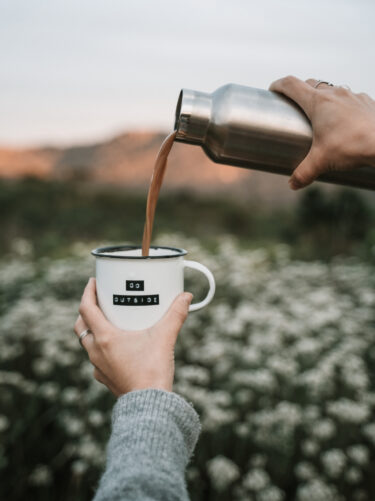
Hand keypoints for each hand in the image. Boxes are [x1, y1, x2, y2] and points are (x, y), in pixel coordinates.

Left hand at [74, 278, 192, 396]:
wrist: (149, 406)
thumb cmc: (152, 372)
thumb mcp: (165, 337)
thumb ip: (175, 314)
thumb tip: (185, 297)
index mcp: (105, 338)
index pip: (86, 309)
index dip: (87, 293)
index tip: (93, 283)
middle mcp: (96, 352)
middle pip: (81, 326)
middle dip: (86, 312)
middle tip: (98, 302)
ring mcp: (99, 367)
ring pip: (87, 344)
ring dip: (93, 331)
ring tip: (108, 323)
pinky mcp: (106, 378)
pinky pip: (97, 359)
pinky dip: (102, 349)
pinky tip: (117, 348)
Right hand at [269, 76, 374, 188]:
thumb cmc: (352, 146)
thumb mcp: (322, 162)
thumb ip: (304, 173)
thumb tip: (293, 184)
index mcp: (318, 102)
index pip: (291, 84)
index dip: (278, 85)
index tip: (273, 91)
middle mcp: (334, 94)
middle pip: (310, 84)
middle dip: (299, 92)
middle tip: (293, 107)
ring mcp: (352, 96)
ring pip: (331, 90)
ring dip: (322, 98)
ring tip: (320, 116)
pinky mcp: (366, 102)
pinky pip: (349, 99)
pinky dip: (341, 106)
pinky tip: (344, 121)